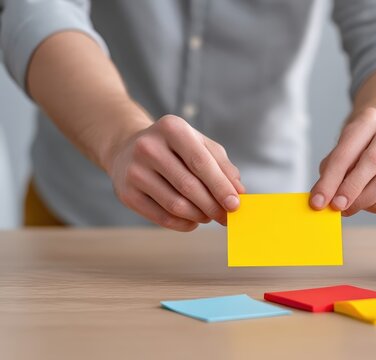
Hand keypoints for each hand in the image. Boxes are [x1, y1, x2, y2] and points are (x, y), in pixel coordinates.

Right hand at [108, 115, 244, 230]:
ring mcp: (134, 171)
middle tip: (226, 217)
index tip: (235, 204)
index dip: (220, 186)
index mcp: (171, 128)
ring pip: (176, 205)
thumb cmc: (174, 148)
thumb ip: (222, 165)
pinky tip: (193, 220)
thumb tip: (239, 191)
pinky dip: (183, 224)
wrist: (128, 149)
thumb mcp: (199, 144)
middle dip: (213, 206)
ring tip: (209, 215)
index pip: (200, 162)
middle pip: (189, 186)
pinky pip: (162, 218)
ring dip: (199, 216)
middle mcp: (148, 147)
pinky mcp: (126, 194)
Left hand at [309, 107, 375, 215]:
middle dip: (350, 189)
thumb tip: (322, 199)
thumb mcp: (339, 151)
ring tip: (346, 208)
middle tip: (335, 206)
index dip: (330, 180)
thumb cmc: (355, 148)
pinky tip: (366, 204)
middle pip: (372, 162)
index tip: (317, 201)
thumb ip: (330, 172)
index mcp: (368, 121)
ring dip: (362, 200)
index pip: (346, 152)